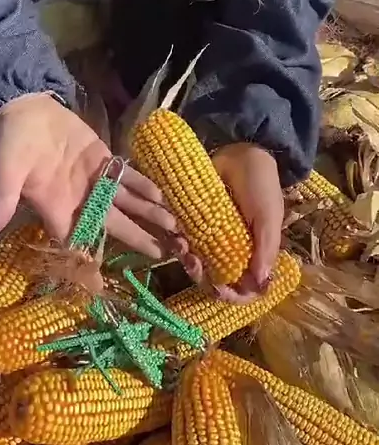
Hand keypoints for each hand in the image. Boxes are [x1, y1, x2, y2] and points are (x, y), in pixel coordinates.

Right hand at [0, 94, 179, 263]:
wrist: (23, 109)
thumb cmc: (12, 143)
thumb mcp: (6, 173)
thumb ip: (2, 201)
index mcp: (55, 208)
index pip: (76, 240)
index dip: (90, 260)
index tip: (108, 281)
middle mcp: (79, 200)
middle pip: (113, 225)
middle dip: (138, 239)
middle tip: (164, 255)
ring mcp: (94, 181)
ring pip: (126, 203)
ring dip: (149, 214)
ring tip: (176, 228)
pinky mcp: (103, 160)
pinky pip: (127, 178)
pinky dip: (145, 186)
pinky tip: (165, 196)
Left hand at [183, 143, 283, 300]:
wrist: (241, 150)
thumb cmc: (260, 185)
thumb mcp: (268, 216)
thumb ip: (265, 248)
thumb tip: (261, 286)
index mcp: (254, 252)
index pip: (246, 287)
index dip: (235, 294)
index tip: (222, 290)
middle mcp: (231, 249)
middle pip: (217, 278)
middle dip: (205, 278)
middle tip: (196, 266)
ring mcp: (211, 236)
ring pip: (198, 262)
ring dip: (188, 261)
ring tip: (183, 247)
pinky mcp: (193, 221)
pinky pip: (183, 241)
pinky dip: (178, 243)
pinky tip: (176, 235)